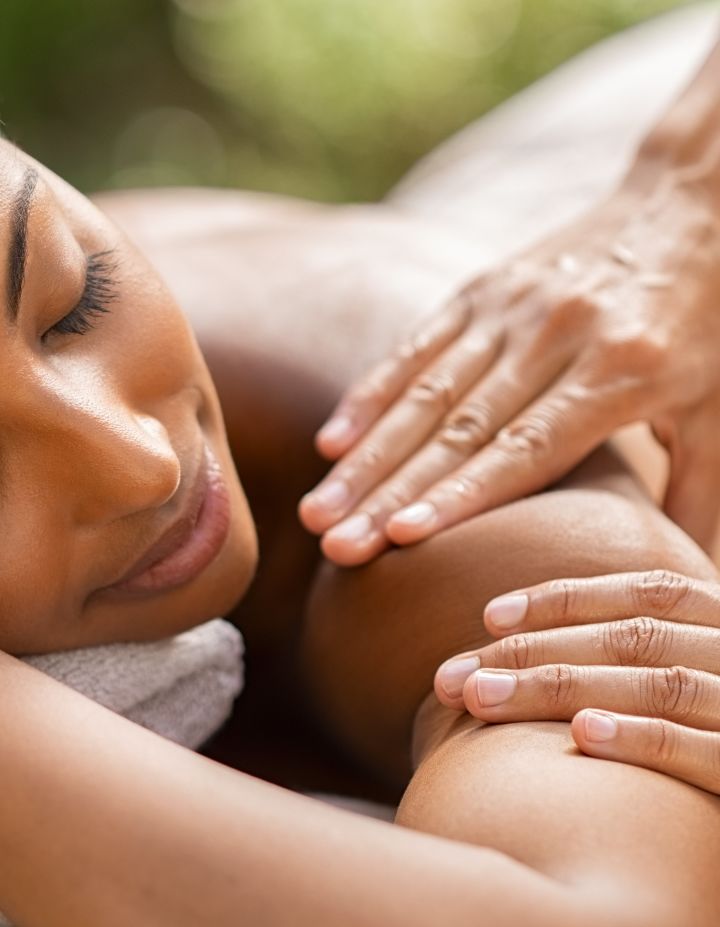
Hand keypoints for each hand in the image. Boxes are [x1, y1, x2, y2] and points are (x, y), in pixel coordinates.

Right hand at [299, 177, 719, 565]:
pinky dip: (373, 394)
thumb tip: (697, 588)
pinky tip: (333, 442)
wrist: (694, 202)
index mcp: (621, 372)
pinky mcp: (488, 286)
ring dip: (366, 457)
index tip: (400, 537)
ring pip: (425, 393)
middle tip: (336, 546)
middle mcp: (556, 337)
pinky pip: (419, 346)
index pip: (525, 448)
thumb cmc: (713, 322)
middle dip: (390, 492)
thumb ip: (702, 497)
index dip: (460, 494)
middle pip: (458, 428)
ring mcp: (514, 306)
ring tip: (319, 511)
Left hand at [434, 569, 719, 794]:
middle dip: (535, 650)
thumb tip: (543, 655)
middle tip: (452, 674)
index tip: (489, 616)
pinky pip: (706, 752)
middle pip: (634, 638)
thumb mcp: (704, 681)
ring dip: (562, 687)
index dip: (566, 598)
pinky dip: (645, 739)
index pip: (648, 593)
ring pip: (660, 684)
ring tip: (482, 699)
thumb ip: (651, 659)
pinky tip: (581, 737)